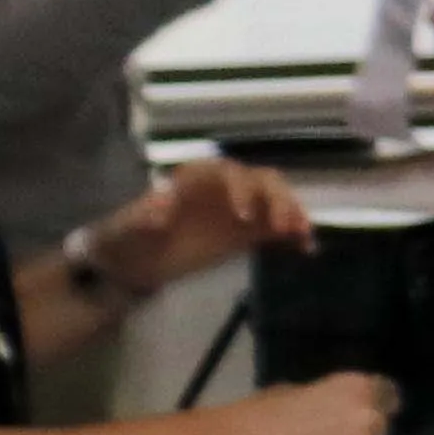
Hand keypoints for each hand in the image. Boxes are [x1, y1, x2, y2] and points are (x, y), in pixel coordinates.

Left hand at [97, 157, 313, 294]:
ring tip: (301, 235)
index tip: (242, 216)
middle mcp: (223, 189)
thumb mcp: (127, 227)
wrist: (132, 262)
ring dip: (292, 213)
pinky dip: (294, 235)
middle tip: (282, 227)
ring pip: (275, 200)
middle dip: (276, 199)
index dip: (240, 188)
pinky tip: (306, 250)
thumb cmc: (127, 238)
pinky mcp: (247, 232)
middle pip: (260, 181)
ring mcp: (238, 210)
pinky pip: (278, 227)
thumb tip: (160, 206)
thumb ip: (143, 214)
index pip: (226, 172)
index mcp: (196, 180)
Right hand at [204, 372, 391, 434]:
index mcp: (357, 388)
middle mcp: (369, 419)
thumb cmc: (259, 414)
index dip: (377, 401)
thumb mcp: (298, 392)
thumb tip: (341, 405)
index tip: (366, 407)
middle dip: (364, 428)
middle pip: (381, 424)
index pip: (389, 394)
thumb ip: (331, 397)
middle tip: (337, 433)